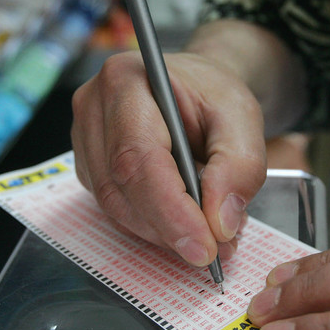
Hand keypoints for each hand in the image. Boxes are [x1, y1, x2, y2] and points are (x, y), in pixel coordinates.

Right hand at [71, 51, 265, 265]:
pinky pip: (119, 210)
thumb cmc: (215, 95)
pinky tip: (188, 221)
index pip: (137, 158)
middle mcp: (94, 109)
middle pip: (122, 189)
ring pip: (118, 208)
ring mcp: (86, 140)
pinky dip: (156, 227)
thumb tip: (220, 224)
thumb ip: (239, 168)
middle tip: (219, 246)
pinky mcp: (91, 167)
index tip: (205, 246)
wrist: (198, 88)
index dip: (170, 211)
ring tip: (212, 231)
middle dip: (172, 229)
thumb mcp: (243, 119)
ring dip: (166, 233)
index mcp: (127, 82)